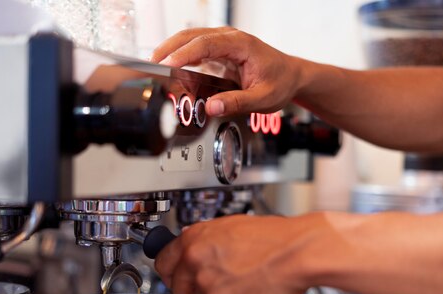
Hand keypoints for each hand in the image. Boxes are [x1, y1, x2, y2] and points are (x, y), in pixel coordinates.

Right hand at [151, 27, 302, 116]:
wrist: (291, 76)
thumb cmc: (280, 82)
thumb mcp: (262, 98)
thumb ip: (237, 103)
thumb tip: (212, 108)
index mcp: (241, 44)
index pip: (206, 43)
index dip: (184, 54)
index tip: (167, 65)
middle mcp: (229, 39)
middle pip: (191, 36)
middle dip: (169, 49)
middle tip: (151, 65)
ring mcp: (222, 44)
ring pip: (189, 42)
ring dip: (172, 54)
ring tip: (157, 71)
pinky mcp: (217, 53)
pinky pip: (194, 53)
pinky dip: (181, 62)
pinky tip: (172, 75)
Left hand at [154, 213, 332, 293]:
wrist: (296, 254)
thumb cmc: (273, 239)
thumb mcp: (230, 227)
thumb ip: (204, 240)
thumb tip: (191, 248)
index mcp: (193, 241)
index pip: (162, 262)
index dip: (172, 270)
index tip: (176, 273)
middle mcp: (194, 265)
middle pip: (178, 288)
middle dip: (194, 287)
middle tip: (217, 281)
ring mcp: (208, 290)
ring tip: (240, 284)